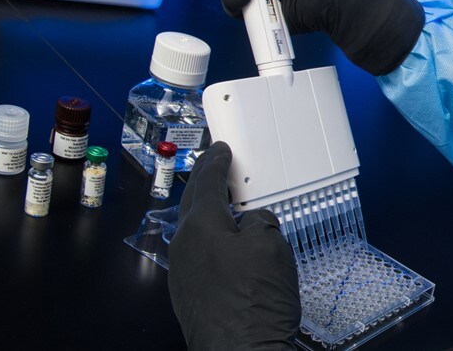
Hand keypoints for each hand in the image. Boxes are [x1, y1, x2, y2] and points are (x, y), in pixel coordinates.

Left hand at [168, 142, 300, 350]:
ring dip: (207, 211)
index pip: (207, 183)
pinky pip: (197, 253)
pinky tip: (225, 244)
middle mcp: (184, 246)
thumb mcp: (270, 246)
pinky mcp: (189, 294)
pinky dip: (210, 238)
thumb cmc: (256, 301)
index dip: (216, 163)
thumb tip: (252, 222)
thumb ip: (259, 222)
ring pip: (193, 229)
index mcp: (200, 226)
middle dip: (204, 182)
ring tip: (224, 201)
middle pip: (192, 203)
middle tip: (215, 165)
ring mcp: (182, 273)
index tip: (220, 150)